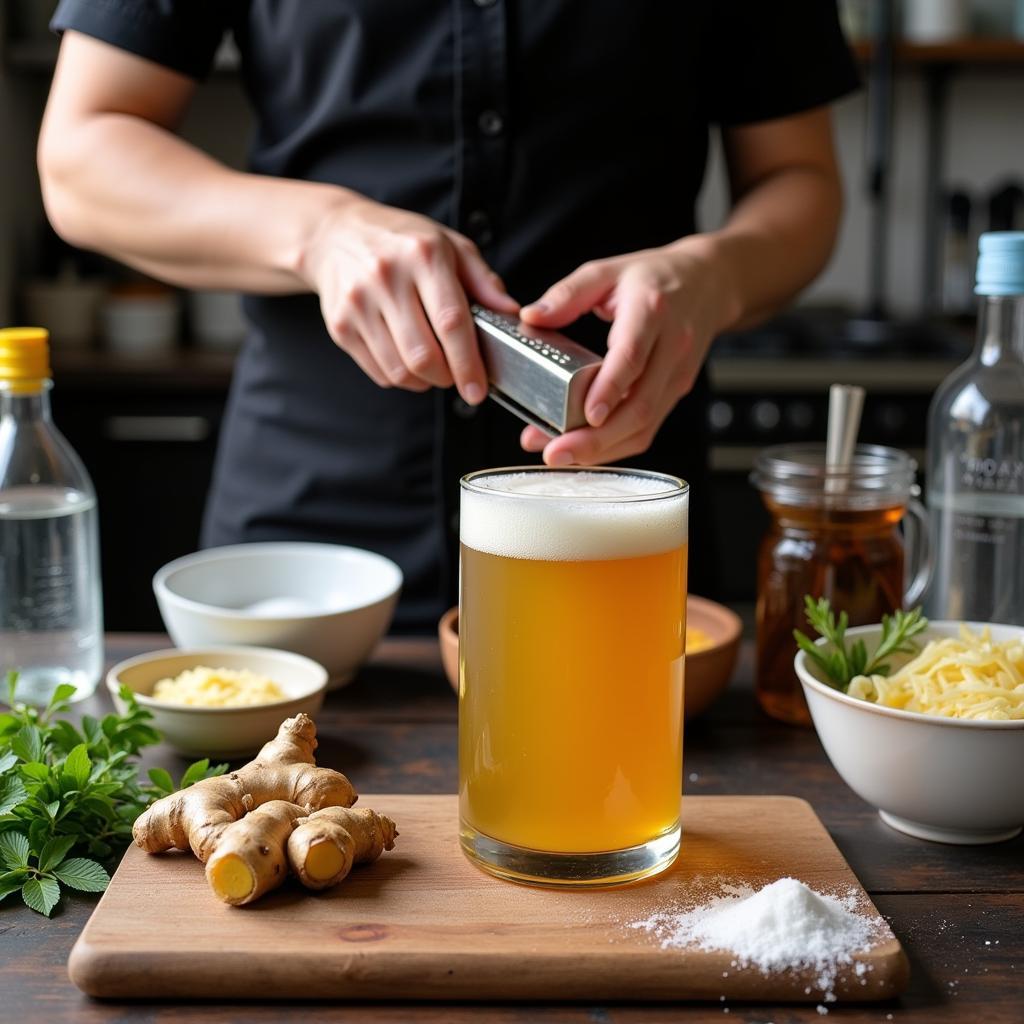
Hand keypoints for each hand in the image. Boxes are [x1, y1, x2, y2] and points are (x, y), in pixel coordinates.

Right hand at [300, 195, 518, 402]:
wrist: (335, 235)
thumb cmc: (401, 242)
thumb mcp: (449, 246)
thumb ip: (483, 281)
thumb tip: (511, 313)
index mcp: (422, 256)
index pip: (451, 322)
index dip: (468, 363)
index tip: (478, 388)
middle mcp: (386, 278)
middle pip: (423, 355)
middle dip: (447, 377)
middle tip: (457, 375)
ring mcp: (358, 304)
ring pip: (400, 370)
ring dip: (425, 381)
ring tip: (434, 368)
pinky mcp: (340, 326)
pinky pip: (379, 372)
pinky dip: (401, 377)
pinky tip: (408, 360)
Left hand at [518, 235, 739, 464]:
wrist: (708, 283)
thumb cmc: (654, 277)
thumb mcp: (606, 271)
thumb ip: (566, 294)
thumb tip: (532, 317)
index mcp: (652, 311)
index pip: (633, 357)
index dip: (611, 389)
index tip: (588, 415)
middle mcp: (671, 347)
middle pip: (639, 405)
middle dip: (597, 438)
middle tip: (555, 452)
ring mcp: (677, 375)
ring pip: (644, 425)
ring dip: (602, 449)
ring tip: (561, 456)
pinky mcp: (675, 392)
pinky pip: (647, 428)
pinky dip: (615, 445)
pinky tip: (584, 451)